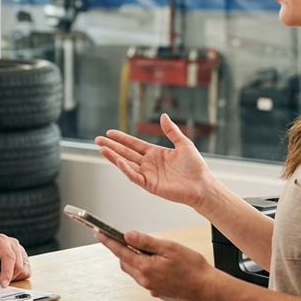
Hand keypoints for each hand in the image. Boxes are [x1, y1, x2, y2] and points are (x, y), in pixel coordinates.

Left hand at [0, 234, 29, 287]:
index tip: (3, 285)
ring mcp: (20, 251)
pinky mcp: (24, 260)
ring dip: (10, 278)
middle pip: (17, 266)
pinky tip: (5, 274)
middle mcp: (13, 244)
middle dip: (5, 277)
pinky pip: (25, 273)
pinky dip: (16, 278)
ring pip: (23, 271)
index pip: (9, 257)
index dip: (7, 272)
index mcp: (0, 241)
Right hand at [94, 115, 215, 209]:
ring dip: (114, 157)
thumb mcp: (184, 143)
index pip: (134, 144)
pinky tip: (117, 161)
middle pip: (126, 152)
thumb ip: (171, 131)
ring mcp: (148, 174)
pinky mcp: (149, 185)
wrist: (202, 185)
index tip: (110, 133)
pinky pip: (134, 176)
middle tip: (98, 140)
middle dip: (112, 146)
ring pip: (126, 164)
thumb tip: (163, 116)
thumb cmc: (196, 167)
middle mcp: (149, 163)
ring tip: (102, 149)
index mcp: (155, 153)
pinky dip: (125, 169)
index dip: (122, 138)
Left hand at [96, 230, 216, 300]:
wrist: (207, 288)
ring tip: (148, 250)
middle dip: (123, 250)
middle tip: (127, 239)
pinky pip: (145, 279)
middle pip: (125, 262)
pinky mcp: (157, 292)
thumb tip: (127, 235)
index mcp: (145, 267)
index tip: (98, 233)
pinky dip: (145, 269)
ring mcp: (151, 288)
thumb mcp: (169, 247)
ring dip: (135, 260)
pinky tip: (158, 264)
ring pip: (134, 271)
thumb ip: (146, 241)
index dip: (108, 241)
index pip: (120, 251)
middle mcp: (145, 280)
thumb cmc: (193, 267)